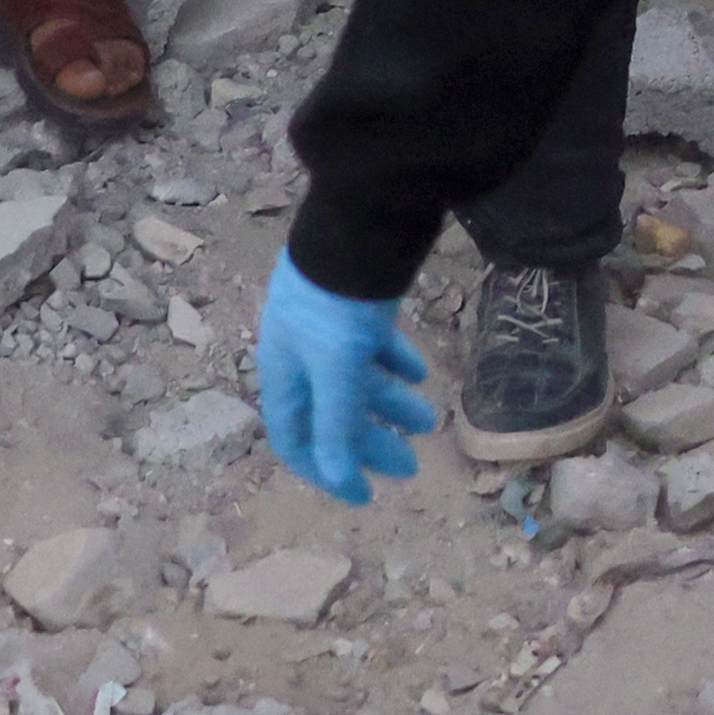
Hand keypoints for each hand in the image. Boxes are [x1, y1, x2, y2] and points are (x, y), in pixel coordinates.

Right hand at [253, 258, 434, 503]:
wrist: (358, 219)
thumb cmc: (336, 302)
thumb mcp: (336, 368)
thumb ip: (336, 422)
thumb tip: (338, 477)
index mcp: (283, 373)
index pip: (295, 438)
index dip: (326, 470)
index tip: (362, 495)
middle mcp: (301, 354)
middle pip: (333, 413)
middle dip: (369, 442)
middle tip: (410, 468)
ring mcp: (329, 327)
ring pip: (358, 380)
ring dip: (390, 405)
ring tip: (429, 423)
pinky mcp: (358, 304)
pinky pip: (374, 347)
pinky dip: (396, 363)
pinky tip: (421, 372)